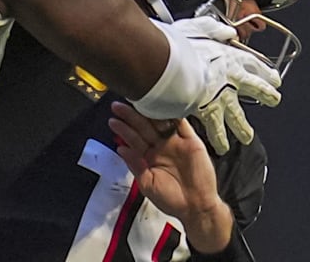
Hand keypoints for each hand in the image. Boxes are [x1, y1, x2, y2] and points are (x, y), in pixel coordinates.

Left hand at [108, 101, 234, 252]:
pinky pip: (183, 125)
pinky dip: (175, 115)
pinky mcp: (191, 141)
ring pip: (161, 123)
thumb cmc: (171, 199)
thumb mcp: (148, 184)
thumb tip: (121, 148)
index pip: (134, 139)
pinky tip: (165, 105)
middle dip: (131, 116)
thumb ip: (135, 165)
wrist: (196, 207)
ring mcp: (176, 142)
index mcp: (149, 157)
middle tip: (118, 106)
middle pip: (144, 127)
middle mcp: (161, 147)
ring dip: (150, 112)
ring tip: (137, 102)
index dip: (123, 129)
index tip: (112, 120)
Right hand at [169, 16, 280, 154]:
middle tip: (274, 100)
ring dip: (243, 126)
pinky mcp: (210, 112)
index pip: (254, 65)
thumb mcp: (199, 27)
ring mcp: (222, 97)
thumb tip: (226, 30)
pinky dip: (220, 139)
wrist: (171, 64)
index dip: (265, 71)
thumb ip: (215, 29)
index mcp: (230, 57)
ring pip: (238, 115)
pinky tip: (222, 147)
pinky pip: (217, 129)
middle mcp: (231, 78)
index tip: (273, 78)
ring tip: (248, 136)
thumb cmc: (180, 44)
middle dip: (267, 95)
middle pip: (255, 88)